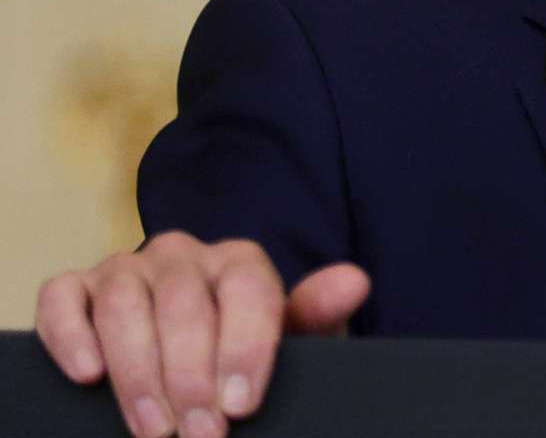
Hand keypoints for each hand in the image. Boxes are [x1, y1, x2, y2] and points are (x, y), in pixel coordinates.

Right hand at [33, 233, 368, 437]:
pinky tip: (88, 373)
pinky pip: (62, 299)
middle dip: (191, 376)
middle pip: (183, 303)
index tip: (240, 404)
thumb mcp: (288, 341)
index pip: (247, 289)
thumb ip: (315, 313)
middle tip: (199, 433)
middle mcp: (181, 256)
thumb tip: (354, 281)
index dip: (245, 347)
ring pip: (124, 304)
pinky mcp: (76, 290)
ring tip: (154, 427)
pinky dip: (70, 334)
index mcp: (238, 262)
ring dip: (138, 372)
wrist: (198, 362)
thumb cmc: (242, 353)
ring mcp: (125, 270)